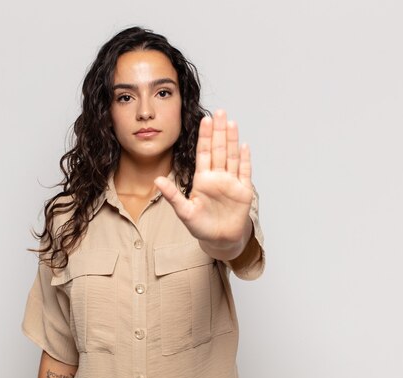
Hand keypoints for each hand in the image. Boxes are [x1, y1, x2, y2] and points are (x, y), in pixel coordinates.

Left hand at [154, 109, 253, 257]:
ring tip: (231, 122)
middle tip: (219, 112)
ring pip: (232, 157)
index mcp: (202, 179)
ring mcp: (231, 183)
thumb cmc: (201, 226)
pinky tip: (244, 146)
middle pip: (219, 149)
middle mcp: (217, 177)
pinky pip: (244, 172)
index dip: (205, 137)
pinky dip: (245, 160)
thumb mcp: (184, 212)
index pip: (204, 153)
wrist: (220, 240)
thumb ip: (172, 196)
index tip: (204, 120)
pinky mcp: (243, 191)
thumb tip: (157, 180)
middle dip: (219, 131)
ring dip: (232, 140)